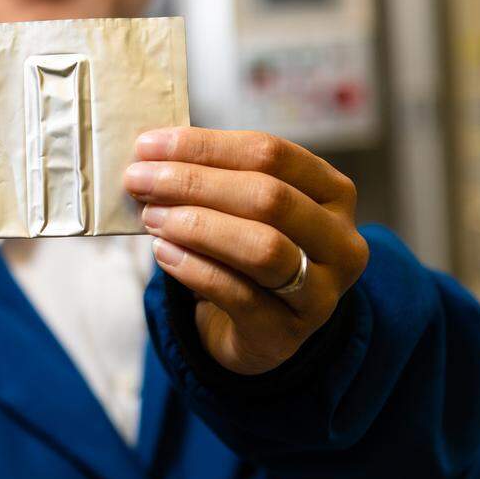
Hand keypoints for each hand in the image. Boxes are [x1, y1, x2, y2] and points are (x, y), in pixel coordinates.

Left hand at [124, 127, 368, 375]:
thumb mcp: (241, 208)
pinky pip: (239, 295)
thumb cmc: (246, 250)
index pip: (271, 153)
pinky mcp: (287, 333)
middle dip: (193, 183)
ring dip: (197, 226)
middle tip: (139, 180)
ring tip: (150, 217)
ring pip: (262, 247)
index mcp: (333, 192)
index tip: (148, 145)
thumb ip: (209, 177)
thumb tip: (148, 153)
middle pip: (267, 197)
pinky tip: (163, 252)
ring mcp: (321, 291)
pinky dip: (193, 268)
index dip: (205, 145)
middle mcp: (340, 240)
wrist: (260, 328)